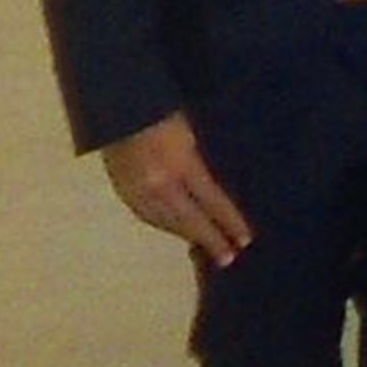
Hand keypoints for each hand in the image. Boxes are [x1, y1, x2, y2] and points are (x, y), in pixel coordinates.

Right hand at [100, 112, 252, 265]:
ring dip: (187, 235)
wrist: (120, 109)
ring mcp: (138, 190)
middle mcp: (159, 184)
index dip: (229, 222)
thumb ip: (201, 167)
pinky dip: (164, 225)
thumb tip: (215, 195)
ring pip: (167, 221)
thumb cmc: (164, 114)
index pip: (212, 202)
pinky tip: (175, 229)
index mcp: (181, 166)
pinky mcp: (124, 190)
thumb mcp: (192, 138)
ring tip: (205, 246)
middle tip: (228, 258)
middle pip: (190, 220)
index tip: (245, 240)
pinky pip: (147, 215)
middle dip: (211, 239)